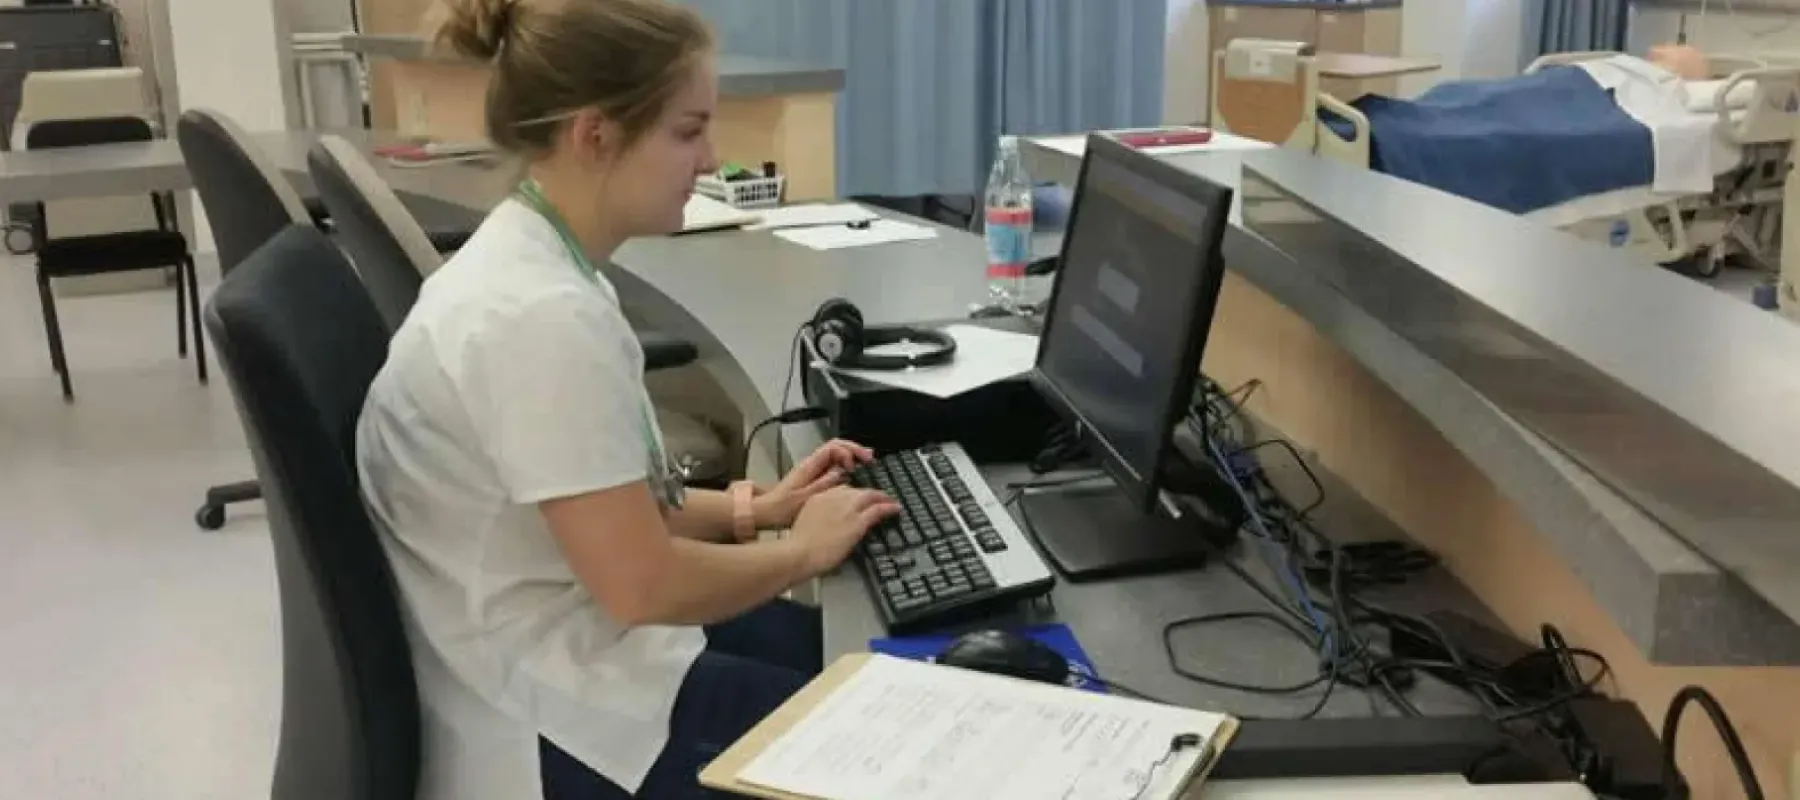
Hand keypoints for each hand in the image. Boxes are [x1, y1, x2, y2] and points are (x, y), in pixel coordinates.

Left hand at [754, 439, 874, 529]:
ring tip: (866, 464)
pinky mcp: (814, 479)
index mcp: (810, 465)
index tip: (856, 464)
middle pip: (837, 447)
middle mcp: (812, 464)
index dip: (848, 451)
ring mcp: (813, 471)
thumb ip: (825, 483)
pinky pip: (833, 467)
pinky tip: (853, 476)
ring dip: (852, 457)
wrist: (766, 513)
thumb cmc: (782, 508)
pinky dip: (845, 468)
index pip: (834, 446)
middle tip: (870, 459)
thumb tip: (842, 472)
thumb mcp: (807, 497)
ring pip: (836, 456)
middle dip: (855, 450)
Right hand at [787, 487, 899, 576]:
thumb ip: (819, 519)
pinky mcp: (857, 522)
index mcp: (819, 498)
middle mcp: (834, 498)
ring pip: (870, 496)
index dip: (852, 493)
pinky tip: (895, 508)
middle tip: (877, 498)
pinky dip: (889, 507)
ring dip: (882, 498)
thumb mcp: (806, 524)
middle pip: (857, 490)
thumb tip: (828, 525)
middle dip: (868, 494)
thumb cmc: (798, 546)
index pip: (840, 489)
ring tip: (889, 501)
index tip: (858, 498)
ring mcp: (847, 509)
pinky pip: (878, 509)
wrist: (799, 553)